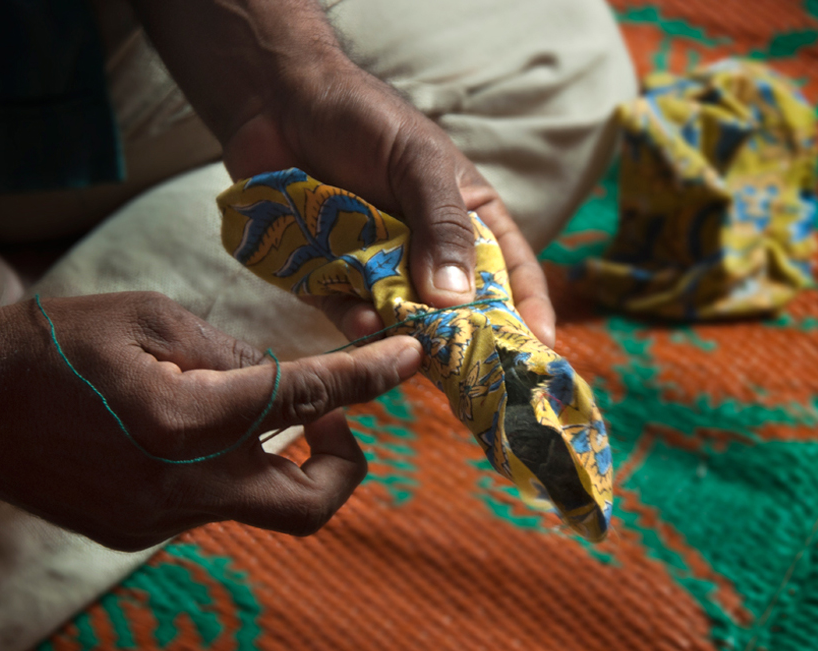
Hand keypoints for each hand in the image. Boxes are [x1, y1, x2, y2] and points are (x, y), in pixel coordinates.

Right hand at [0, 293, 421, 550]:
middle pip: (309, 507)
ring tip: (250, 408)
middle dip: (344, 463)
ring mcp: (159, 522)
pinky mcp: (136, 533)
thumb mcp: (150, 317)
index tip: (408, 359)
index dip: (368, 378)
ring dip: (276, 458)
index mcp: (186, 420)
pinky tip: (192, 429)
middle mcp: (182, 488)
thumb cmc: (52, 344)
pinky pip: (210, 505)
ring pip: (259, 505)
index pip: (304, 402)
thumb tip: (281, 376)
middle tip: (334, 417)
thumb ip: (230, 352)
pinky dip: (225, 467)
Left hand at [130, 0, 554, 346]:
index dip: (528, 312)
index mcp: (467, 219)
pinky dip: (355, 322)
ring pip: (404, 319)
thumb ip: (442, 226)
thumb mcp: (418, 163)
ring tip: (407, 346)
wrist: (277, 103)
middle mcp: (428, 251)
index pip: (512, 272)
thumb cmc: (363, 120)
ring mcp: (381, 268)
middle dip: (465, 342)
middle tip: (473, 380)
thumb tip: (458, 300)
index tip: (539, 352)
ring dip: (406, 335)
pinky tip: (359, 321)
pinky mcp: (333, 278)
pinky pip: (350, 313)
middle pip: (459, 310)